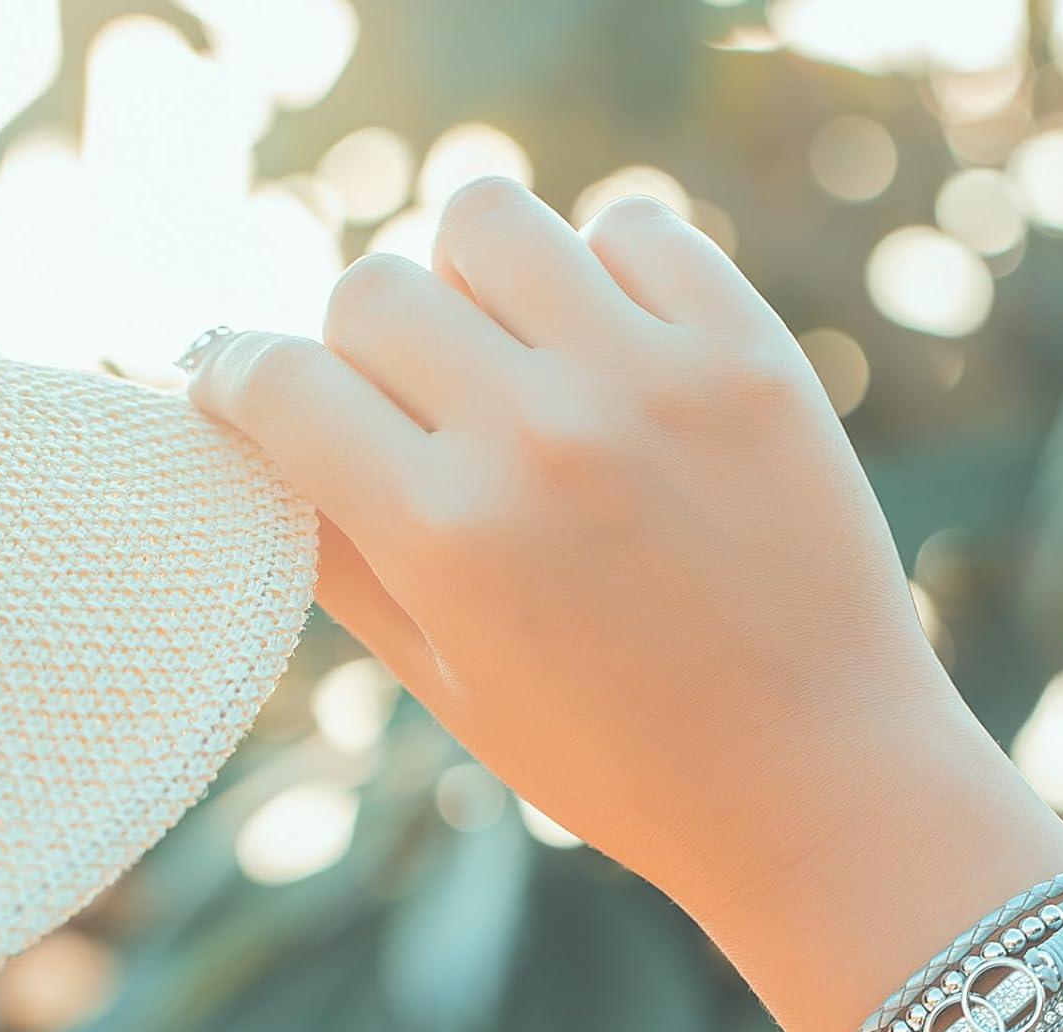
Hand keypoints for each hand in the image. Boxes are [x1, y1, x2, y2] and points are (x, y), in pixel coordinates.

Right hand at [187, 180, 967, 912]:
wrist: (821, 780)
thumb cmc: (628, 765)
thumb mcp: (458, 696)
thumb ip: (349, 566)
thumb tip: (264, 453)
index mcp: (450, 537)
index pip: (280, 381)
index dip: (241, 379)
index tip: (255, 390)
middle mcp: (541, 437)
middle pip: (374, 293)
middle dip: (366, 352)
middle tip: (418, 413)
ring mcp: (654, 381)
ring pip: (489, 219)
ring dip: (474, 282)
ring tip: (517, 358)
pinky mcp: (752, 355)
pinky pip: (636, 230)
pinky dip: (607, 273)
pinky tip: (621, 350)